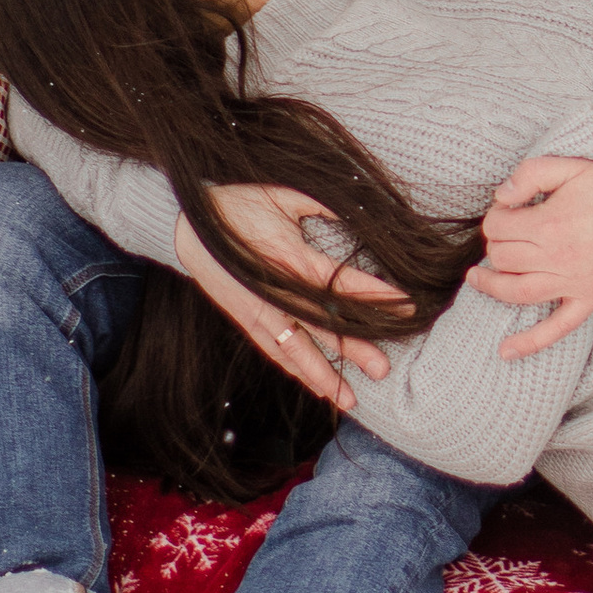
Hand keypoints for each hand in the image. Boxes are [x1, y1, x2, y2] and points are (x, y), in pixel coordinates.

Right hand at [172, 184, 405, 412]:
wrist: (186, 225)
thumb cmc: (237, 203)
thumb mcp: (282, 193)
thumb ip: (320, 204)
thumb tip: (358, 208)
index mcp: (288, 259)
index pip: (338, 283)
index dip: (374, 295)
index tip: (406, 306)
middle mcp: (274, 293)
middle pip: (321, 327)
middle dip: (354, 350)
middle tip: (383, 370)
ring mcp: (259, 311)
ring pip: (296, 350)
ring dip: (324, 375)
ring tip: (350, 400)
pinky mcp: (246, 320)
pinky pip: (274, 351)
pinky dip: (296, 370)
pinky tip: (316, 387)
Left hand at [471, 154, 592, 355]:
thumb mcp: (573, 167)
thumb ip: (531, 173)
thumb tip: (499, 196)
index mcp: (551, 223)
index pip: (498, 226)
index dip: (495, 216)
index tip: (506, 211)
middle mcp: (558, 257)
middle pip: (503, 258)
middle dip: (496, 244)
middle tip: (505, 233)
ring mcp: (573, 283)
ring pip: (516, 293)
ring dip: (491, 287)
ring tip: (477, 278)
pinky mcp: (589, 300)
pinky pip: (556, 329)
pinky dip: (528, 343)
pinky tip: (504, 351)